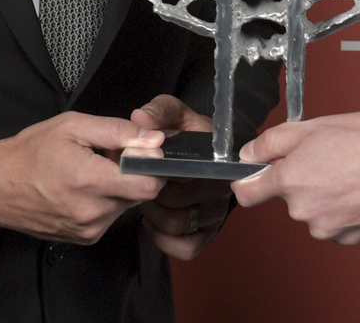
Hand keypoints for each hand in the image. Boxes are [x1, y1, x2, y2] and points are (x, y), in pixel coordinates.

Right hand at [0, 112, 164, 243]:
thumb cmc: (29, 153)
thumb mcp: (73, 127)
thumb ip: (118, 131)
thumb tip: (153, 139)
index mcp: (90, 180)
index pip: (149, 183)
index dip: (152, 165)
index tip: (141, 152)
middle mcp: (92, 211)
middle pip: (140, 194)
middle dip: (133, 174)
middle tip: (108, 158)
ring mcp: (88, 229)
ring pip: (126, 206)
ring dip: (118, 188)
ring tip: (91, 172)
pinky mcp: (84, 239)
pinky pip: (110, 217)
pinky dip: (105, 202)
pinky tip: (83, 189)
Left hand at [130, 95, 232, 259]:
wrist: (212, 155)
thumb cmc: (190, 135)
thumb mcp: (176, 114)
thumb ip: (158, 111)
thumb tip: (140, 118)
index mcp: (213, 157)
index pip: (181, 169)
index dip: (154, 169)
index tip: (140, 164)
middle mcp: (220, 187)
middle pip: (174, 199)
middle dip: (149, 190)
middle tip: (139, 182)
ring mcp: (215, 213)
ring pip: (177, 224)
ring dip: (153, 214)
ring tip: (145, 199)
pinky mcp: (208, 234)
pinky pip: (185, 248)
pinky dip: (163, 239)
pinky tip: (154, 222)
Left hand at [231, 111, 359, 244]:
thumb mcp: (319, 125)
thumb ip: (275, 141)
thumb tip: (249, 153)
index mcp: (292, 178)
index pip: (247, 193)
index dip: (249, 182)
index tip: (255, 177)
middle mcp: (304, 209)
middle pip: (288, 198)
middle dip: (302, 180)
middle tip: (329, 158)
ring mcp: (327, 227)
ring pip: (313, 211)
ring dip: (324, 197)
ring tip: (351, 173)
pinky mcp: (348, 239)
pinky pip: (334, 224)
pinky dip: (343, 211)